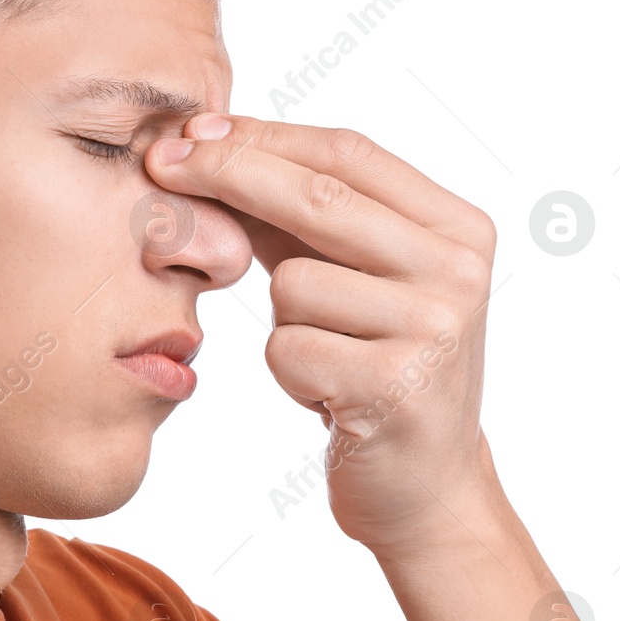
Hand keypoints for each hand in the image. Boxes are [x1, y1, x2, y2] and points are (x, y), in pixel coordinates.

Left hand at [145, 114, 501, 557]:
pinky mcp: (395, 387)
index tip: (189, 133)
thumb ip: (295, 217)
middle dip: (228, 176)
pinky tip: (326, 396)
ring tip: (326, 357)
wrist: (427, 486)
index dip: (260, 137)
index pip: (347, 154)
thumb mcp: (348, 279)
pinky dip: (288, 372)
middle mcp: (459, 269)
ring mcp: (434, 328)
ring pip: (292, 284)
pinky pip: (287, 349)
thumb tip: (202, 144)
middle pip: (318, 198)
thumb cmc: (372, 367)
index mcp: (457, 227)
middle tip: (160, 165)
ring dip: (282, 321)